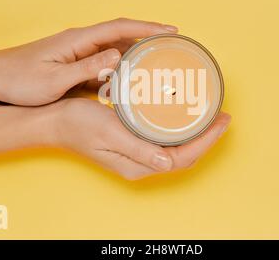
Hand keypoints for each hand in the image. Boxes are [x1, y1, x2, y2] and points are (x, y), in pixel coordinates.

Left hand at [0, 18, 177, 104]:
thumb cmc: (19, 80)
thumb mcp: (54, 79)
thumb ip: (87, 68)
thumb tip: (118, 57)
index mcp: (78, 41)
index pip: (119, 28)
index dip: (146, 29)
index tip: (170, 31)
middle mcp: (80, 41)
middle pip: (121, 33)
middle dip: (148, 36)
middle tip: (173, 43)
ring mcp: (77, 51)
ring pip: (114, 46)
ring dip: (136, 49)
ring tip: (159, 57)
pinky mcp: (73, 61)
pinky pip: (104, 60)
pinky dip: (121, 63)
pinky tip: (130, 74)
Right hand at [50, 98, 230, 179]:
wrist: (55, 120)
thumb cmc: (78, 124)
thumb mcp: (109, 133)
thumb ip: (138, 150)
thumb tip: (169, 164)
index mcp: (137, 164)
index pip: (183, 158)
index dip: (207, 141)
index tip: (223, 120)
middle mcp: (140, 163)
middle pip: (184, 155)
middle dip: (207, 137)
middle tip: (222, 115)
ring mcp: (136, 153)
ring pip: (175, 148)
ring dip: (195, 133)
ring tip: (209, 115)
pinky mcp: (132, 142)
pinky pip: (163, 140)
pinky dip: (178, 129)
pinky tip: (182, 116)